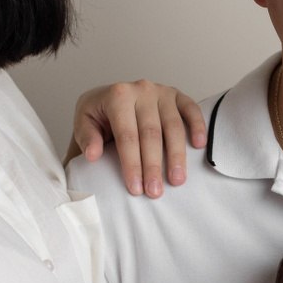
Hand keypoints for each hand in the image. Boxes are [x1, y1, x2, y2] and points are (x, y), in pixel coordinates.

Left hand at [69, 80, 206, 197]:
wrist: (110, 97)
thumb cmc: (98, 115)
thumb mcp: (84, 123)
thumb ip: (86, 138)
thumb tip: (93, 155)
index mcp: (117, 96)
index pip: (127, 135)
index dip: (132, 164)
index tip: (135, 189)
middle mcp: (141, 90)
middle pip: (151, 134)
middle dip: (154, 166)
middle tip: (155, 192)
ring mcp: (161, 91)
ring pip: (173, 126)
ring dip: (177, 155)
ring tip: (177, 180)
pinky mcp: (176, 95)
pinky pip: (191, 109)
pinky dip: (198, 126)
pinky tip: (199, 146)